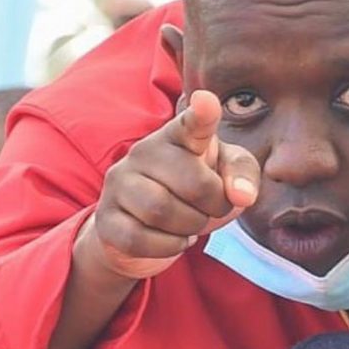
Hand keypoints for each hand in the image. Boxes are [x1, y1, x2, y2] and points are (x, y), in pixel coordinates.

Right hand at [80, 90, 259, 280]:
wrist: (146, 229)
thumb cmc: (194, 192)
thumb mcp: (225, 177)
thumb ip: (242, 176)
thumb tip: (242, 196)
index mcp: (179, 136)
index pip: (191, 123)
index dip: (202, 114)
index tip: (208, 101)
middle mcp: (144, 152)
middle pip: (193, 183)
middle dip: (215, 205)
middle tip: (213, 209)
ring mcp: (120, 183)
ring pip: (161, 211)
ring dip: (190, 226)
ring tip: (191, 223)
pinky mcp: (106, 217)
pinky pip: (139, 239)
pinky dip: (167, 246)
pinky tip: (173, 238)